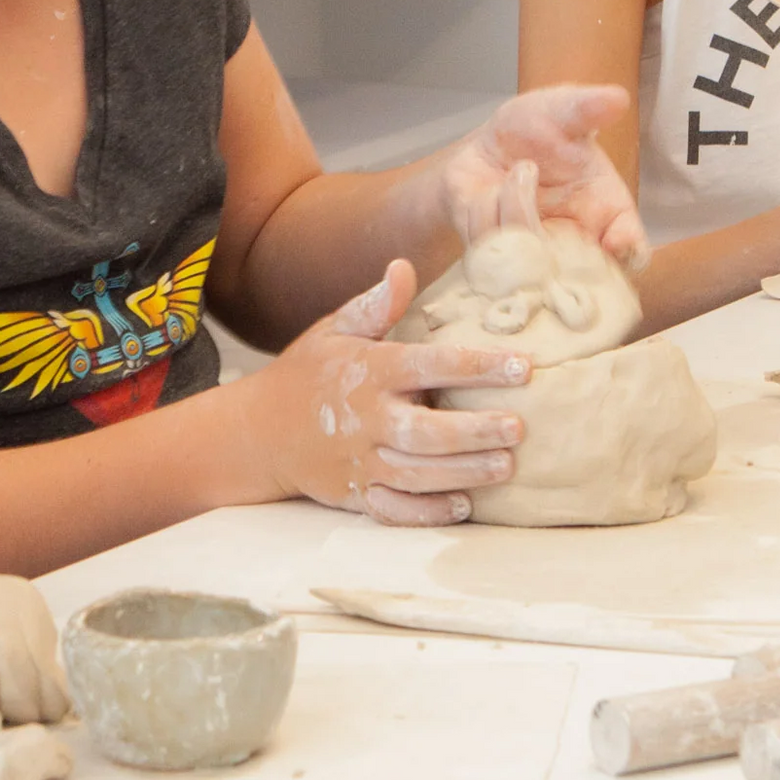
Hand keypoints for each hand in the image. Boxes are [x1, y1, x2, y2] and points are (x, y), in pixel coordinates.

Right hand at [230, 260, 527, 525]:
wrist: (256, 432)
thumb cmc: (308, 373)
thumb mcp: (333, 330)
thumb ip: (374, 305)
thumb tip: (405, 267)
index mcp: (365, 371)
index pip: (428, 365)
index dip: (477, 366)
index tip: (523, 366)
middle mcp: (364, 419)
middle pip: (425, 431)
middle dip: (475, 431)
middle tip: (519, 427)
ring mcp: (358, 461)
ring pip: (416, 474)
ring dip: (463, 472)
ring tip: (506, 466)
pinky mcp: (354, 496)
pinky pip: (395, 511)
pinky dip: (428, 512)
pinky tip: (465, 505)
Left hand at [443, 84, 647, 265]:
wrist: (489, 146)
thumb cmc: (538, 131)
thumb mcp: (561, 111)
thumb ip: (586, 108)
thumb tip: (616, 98)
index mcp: (603, 215)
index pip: (631, 252)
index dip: (629, 253)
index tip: (618, 243)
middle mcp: (570, 244)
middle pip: (572, 269)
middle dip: (554, 238)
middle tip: (541, 188)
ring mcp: (530, 253)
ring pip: (523, 252)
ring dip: (515, 205)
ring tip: (518, 172)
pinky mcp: (491, 252)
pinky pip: (485, 243)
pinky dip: (483, 212)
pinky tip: (487, 191)